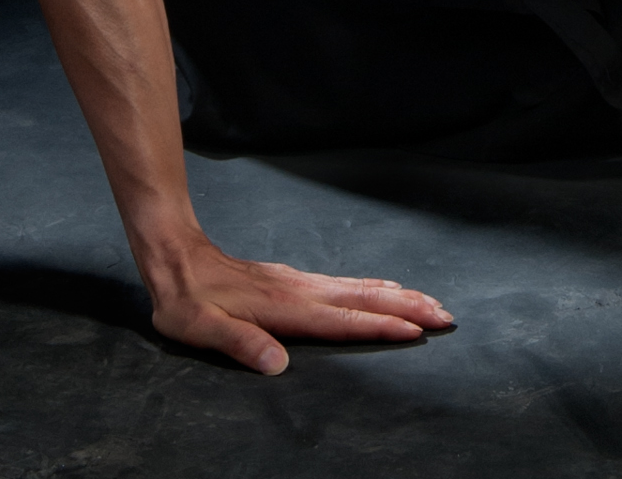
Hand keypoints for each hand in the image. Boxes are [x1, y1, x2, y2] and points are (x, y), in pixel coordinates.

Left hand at [143, 232, 453, 372]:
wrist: (176, 256)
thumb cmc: (186, 299)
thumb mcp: (199, 328)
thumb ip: (240, 344)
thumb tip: (278, 365)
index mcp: (283, 307)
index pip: (341, 320)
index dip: (379, 326)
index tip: (415, 331)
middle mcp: (299, 291)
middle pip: (363, 298)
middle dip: (406, 307)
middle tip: (445, 315)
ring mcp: (299, 282)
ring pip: (359, 288)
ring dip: (397, 296)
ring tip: (430, 303)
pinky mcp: (294, 281)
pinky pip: (345, 283)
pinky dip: (374, 287)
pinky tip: (384, 289)